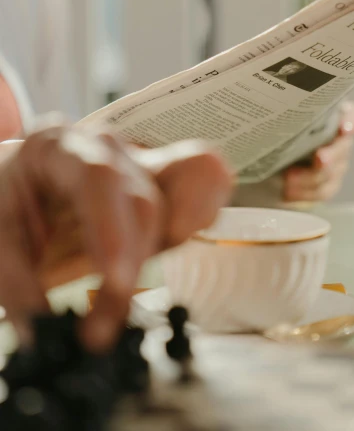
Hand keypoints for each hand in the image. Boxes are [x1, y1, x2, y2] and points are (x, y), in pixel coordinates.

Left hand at [0, 119, 231, 349]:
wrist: (17, 182)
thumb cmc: (6, 200)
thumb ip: (15, 281)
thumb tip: (43, 334)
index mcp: (60, 148)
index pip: (99, 180)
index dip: (114, 231)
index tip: (116, 283)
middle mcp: (107, 149)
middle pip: (144, 200)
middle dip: (131, 268)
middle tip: (99, 332)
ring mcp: (140, 162)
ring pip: (175, 200)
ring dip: (159, 254)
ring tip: (115, 301)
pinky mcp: (162, 183)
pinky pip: (206, 181)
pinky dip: (202, 211)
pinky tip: (177, 242)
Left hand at [283, 102, 353, 202]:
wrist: (272, 155)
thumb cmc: (280, 129)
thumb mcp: (283, 119)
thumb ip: (288, 115)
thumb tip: (276, 104)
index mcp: (334, 116)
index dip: (353, 122)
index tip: (345, 129)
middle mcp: (339, 139)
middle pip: (343, 148)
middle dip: (331, 155)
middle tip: (319, 159)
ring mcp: (337, 163)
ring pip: (332, 173)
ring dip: (310, 178)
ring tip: (288, 179)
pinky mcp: (328, 184)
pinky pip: (322, 191)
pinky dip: (305, 193)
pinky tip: (288, 191)